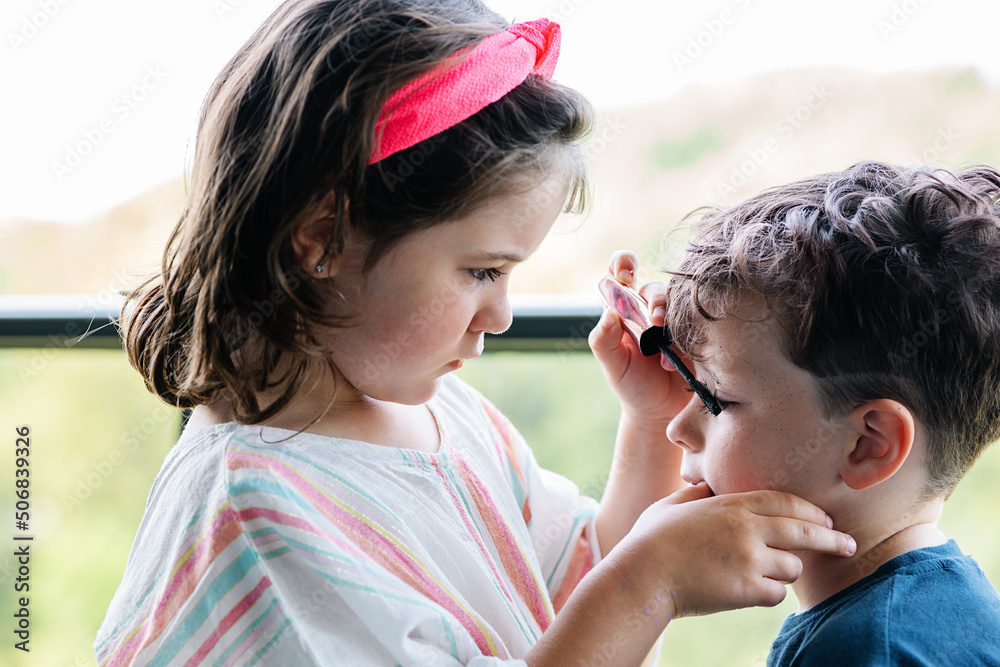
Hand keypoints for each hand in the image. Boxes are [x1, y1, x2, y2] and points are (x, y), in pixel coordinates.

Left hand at [589, 250, 690, 422]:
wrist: (660, 413)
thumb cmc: (631, 385)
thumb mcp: (612, 365)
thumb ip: (602, 340)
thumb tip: (608, 314)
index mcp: (626, 310)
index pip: (622, 273)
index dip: (623, 264)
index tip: (625, 275)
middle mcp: (651, 310)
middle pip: (655, 289)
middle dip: (656, 300)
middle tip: (655, 320)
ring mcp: (676, 322)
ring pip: (680, 304)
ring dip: (674, 319)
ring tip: (665, 343)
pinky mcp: (697, 334)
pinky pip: (700, 324)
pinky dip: (689, 338)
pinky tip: (678, 361)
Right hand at [608, 484, 856, 617]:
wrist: (642, 576)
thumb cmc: (650, 540)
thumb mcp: (674, 504)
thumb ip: (698, 494)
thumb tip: (709, 486)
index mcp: (730, 503)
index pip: (783, 501)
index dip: (808, 509)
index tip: (824, 518)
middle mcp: (746, 528)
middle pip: (803, 530)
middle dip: (830, 538)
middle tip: (847, 544)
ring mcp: (748, 559)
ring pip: (792, 565)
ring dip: (787, 569)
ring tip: (773, 572)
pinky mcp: (746, 589)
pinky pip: (776, 593)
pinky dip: (770, 592)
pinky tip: (754, 591)